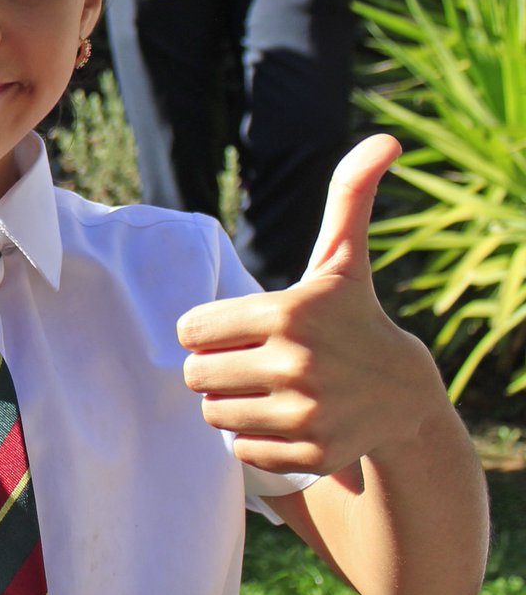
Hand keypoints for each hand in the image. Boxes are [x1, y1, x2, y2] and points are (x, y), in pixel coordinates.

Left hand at [180, 135, 447, 475]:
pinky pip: (239, 451)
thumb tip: (386, 139)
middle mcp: (296, 364)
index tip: (235, 329)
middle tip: (247, 361)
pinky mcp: (311, 454)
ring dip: (227, 403)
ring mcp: (305, 414)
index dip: (205, 330)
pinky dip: (251, 439)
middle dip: (212, 368)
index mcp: (287, 312)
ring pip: (212, 414)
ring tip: (263, 389)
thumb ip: (348, 195)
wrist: (404, 395)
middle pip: (194, 374)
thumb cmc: (352, 316)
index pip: (190, 330)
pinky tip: (283, 419)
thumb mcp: (342, 258)